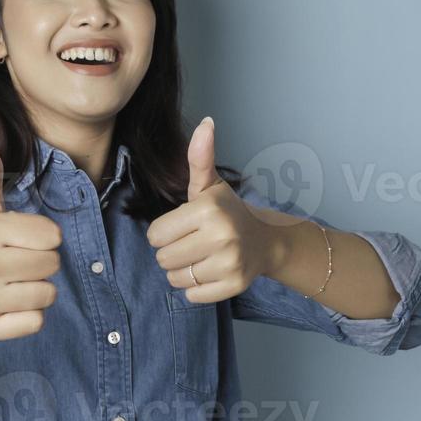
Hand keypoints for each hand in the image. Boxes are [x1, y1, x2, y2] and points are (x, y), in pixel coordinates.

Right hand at [0, 130, 63, 339]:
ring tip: (11, 281)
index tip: (18, 238)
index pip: (53, 235)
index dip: (41, 235)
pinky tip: (8, 303)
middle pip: (53, 264)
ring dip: (37, 288)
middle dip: (40, 262)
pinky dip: (29, 315)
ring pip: (48, 294)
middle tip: (14, 261)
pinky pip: (37, 322)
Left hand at [145, 117, 275, 303]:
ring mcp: (229, 264)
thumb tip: (206, 123)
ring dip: (183, 271)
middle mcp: (221, 236)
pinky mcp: (234, 286)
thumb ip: (199, 157)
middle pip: (163, 259)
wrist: (265, 239)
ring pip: (175, 279)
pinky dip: (196, 288)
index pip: (155, 235)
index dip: (164, 232)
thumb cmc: (227, 211)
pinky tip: (210, 271)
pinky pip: (192, 296)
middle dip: (172, 252)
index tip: (183, 226)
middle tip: (192, 242)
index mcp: (208, 210)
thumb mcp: (210, 184)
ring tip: (201, 257)